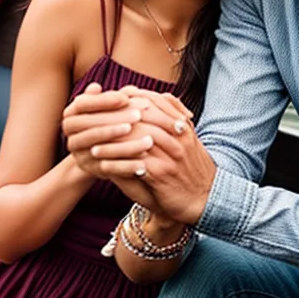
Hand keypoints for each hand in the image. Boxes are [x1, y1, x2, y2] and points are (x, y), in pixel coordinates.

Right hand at [62, 83, 140, 181]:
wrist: (99, 155)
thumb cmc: (107, 123)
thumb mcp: (108, 109)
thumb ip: (111, 99)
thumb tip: (115, 88)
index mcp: (71, 115)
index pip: (83, 104)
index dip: (103, 100)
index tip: (125, 97)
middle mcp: (70, 134)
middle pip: (90, 125)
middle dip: (116, 119)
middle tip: (139, 115)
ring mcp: (79, 153)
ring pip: (99, 148)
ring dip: (124, 143)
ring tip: (146, 140)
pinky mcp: (90, 170)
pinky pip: (108, 168)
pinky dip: (126, 166)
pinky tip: (143, 163)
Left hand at [79, 86, 215, 226]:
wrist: (206, 198)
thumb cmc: (190, 170)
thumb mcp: (186, 141)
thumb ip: (168, 122)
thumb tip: (142, 103)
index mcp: (183, 126)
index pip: (156, 101)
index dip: (132, 99)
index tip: (112, 102)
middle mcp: (179, 137)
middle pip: (144, 117)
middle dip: (118, 117)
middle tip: (95, 121)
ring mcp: (172, 155)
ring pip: (137, 140)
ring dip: (113, 143)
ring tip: (93, 146)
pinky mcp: (163, 175)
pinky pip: (135, 165)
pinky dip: (117, 165)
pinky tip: (102, 167)